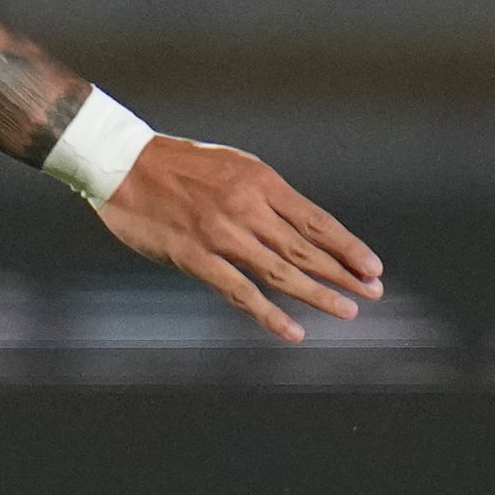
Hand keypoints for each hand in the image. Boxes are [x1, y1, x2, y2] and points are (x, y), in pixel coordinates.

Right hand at [96, 136, 386, 342]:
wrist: (119, 163)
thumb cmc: (175, 164)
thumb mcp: (232, 166)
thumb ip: (263, 195)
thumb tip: (300, 228)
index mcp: (260, 182)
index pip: (316, 221)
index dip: (348, 247)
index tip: (373, 267)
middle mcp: (247, 208)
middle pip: (306, 249)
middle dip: (345, 273)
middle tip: (374, 292)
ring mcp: (221, 235)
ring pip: (281, 273)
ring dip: (319, 295)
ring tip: (348, 310)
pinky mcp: (195, 257)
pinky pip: (240, 292)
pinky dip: (270, 315)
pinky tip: (294, 331)